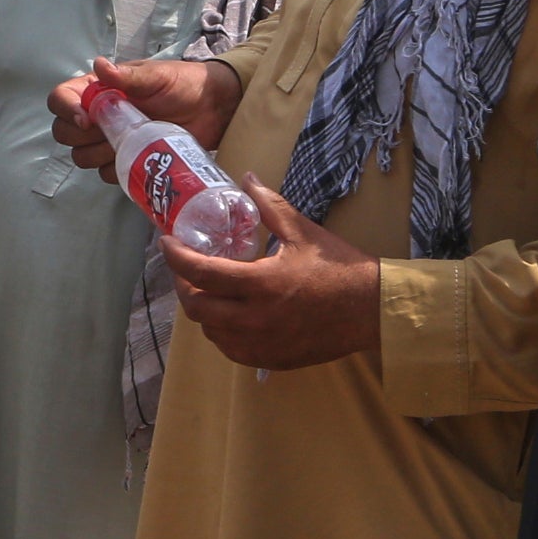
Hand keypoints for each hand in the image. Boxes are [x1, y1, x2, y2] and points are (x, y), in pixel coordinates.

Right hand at [51, 56, 239, 174]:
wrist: (212, 110)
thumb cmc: (183, 85)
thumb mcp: (157, 76)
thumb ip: (128, 76)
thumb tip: (100, 65)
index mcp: (98, 89)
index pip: (60, 98)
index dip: (65, 109)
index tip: (85, 119)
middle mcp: (97, 115)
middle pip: (64, 133)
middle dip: (81, 136)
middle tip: (111, 131)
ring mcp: (109, 141)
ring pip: (82, 157)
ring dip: (99, 154)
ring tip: (130, 141)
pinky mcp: (125, 161)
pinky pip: (106, 174)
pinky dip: (118, 169)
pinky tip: (139, 156)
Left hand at [160, 175, 382, 371]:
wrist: (371, 310)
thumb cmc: (338, 268)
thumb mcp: (302, 231)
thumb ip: (269, 206)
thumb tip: (246, 179)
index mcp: (260, 284)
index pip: (200, 273)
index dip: (176, 257)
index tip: (166, 243)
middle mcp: (254, 319)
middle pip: (197, 309)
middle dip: (183, 287)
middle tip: (186, 270)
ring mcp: (261, 344)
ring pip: (210, 333)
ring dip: (203, 311)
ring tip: (208, 292)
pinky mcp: (271, 359)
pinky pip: (231, 351)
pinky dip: (222, 333)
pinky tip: (229, 318)